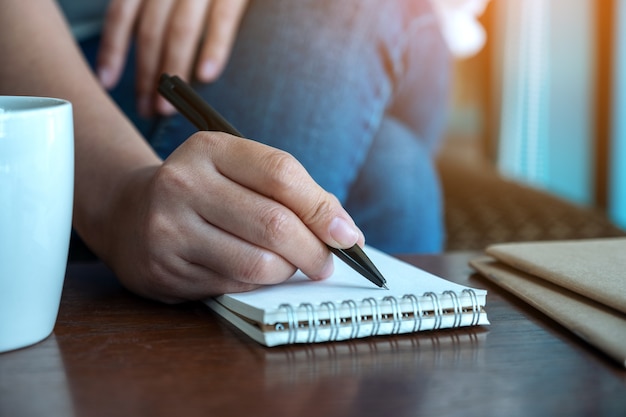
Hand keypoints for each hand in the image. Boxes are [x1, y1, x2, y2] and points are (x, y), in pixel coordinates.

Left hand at [96, 0, 247, 115]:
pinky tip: (205, 77)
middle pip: (150, 31)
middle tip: (145, 109)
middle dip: (146, 75)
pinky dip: (213, 50)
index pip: (123, 13)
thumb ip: (157, 7)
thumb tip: (146, 48)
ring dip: (172, 72)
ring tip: (168, 107)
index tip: (106, 81)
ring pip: (180, 31)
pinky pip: (222, 21)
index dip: (113, 49)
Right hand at [104, 132, 363, 302]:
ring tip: (290, 265)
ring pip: (258, 264)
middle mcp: (184, 184)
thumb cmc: (201, 190)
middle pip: (275, 224)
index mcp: (209, 149)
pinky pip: (235, 285)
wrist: (128, 213)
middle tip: (327, 261)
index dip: (323, 208)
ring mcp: (170, 229)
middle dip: (315, 250)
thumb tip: (342, 230)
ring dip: (288, 271)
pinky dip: (258, 284)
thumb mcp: (237, 170)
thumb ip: (289, 190)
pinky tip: (254, 272)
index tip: (347, 234)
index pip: (281, 174)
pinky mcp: (166, 269)